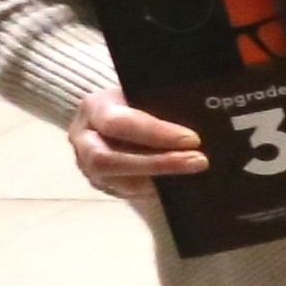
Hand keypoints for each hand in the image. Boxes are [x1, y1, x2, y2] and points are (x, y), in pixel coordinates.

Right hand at [66, 87, 206, 200]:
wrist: (116, 115)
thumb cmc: (135, 98)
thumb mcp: (142, 92)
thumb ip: (161, 103)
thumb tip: (201, 116)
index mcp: (94, 108)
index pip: (120, 123)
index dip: (156, 133)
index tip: (192, 139)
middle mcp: (84, 140)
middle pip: (110, 160)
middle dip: (157, 163)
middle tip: (198, 161)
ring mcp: (89, 167)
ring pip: (119, 181)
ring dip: (161, 180)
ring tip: (194, 172)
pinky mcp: (103, 185)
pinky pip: (128, 193)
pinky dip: (157, 190)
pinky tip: (182, 183)